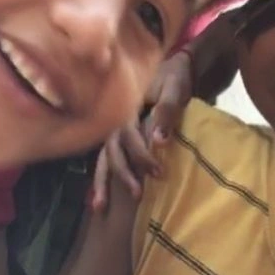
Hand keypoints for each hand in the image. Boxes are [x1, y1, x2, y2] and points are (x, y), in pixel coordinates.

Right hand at [91, 49, 193, 210]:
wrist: (173, 67)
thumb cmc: (174, 78)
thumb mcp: (175, 89)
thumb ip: (167, 111)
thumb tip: (160, 141)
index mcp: (126, 108)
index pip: (129, 136)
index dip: (142, 156)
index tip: (159, 173)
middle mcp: (115, 120)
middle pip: (112, 150)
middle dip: (122, 174)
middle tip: (137, 195)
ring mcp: (114, 129)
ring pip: (104, 156)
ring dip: (102, 181)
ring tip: (99, 207)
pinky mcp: (120, 136)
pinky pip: (108, 157)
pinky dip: (103, 176)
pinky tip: (100, 197)